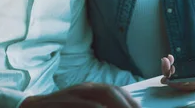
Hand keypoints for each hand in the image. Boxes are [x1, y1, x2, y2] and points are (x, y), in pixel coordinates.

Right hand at [20, 83, 139, 106]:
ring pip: (100, 95)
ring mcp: (74, 94)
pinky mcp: (64, 102)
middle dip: (127, 103)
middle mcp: (84, 88)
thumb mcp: (80, 106)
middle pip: (111, 91)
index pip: (116, 90)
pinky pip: (85, 105)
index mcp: (90, 89)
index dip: (130, 101)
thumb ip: (96, 106)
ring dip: (117, 105)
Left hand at [161, 48, 194, 91]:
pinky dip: (172, 68)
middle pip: (183, 84)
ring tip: (165, 60)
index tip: (171, 77)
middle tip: (165, 61)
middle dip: (171, 74)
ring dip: (170, 71)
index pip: (193, 84)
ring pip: (179, 80)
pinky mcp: (193, 74)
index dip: (181, 82)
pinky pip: (180, 75)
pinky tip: (170, 60)